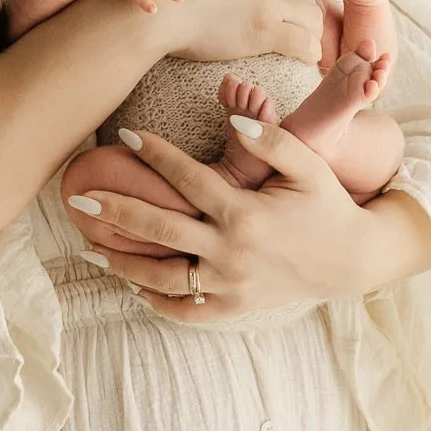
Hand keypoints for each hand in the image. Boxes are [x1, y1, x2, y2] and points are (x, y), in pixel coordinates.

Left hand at [67, 112, 430, 315]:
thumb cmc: (327, 204)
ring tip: (90, 248)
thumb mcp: (309, 165)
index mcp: (246, 213)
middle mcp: (232, 252)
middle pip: (161, 230)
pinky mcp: (234, 307)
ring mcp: (231, 285)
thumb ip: (272, 140)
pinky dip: (156, 301)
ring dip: (124, 263)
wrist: (351, 260)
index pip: (188, 179)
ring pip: (163, 277)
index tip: (125, 135)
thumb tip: (232, 120)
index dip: (155, 154)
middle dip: (117, 212)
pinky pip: (186, 311)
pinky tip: (131, 286)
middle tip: (79, 199)